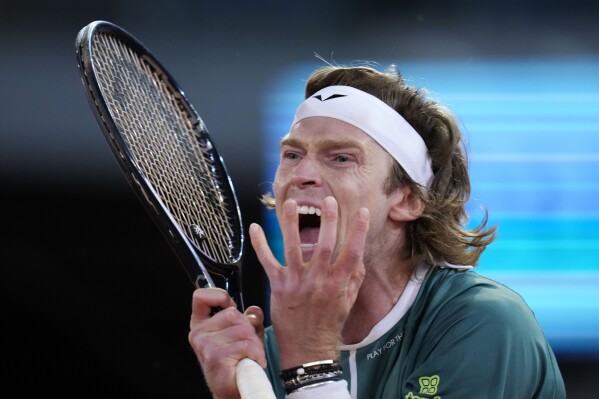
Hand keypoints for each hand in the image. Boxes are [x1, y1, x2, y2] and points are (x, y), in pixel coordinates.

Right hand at [188, 288, 265, 398]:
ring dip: (254, 343)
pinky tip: (251, 361)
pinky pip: (247, 344)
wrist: (234, 390)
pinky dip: (257, 353)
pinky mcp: (215, 356)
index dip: (219, 295)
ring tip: (249, 354)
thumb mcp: (243, 333)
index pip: (201, 296)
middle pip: (233, 313)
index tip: (230, 304)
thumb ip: (249, 318)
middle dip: (248, 328)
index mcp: (201, 324)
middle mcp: (199, 333)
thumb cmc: (237, 362)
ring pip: (243, 329)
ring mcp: (205, 345)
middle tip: (247, 344)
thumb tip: (254, 311)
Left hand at [249, 196, 368, 367]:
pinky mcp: (279, 286)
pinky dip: (260, 244)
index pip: (352, 252)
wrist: (308, 349)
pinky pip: (267, 262)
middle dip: (328, 220)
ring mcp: (297, 282)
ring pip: (293, 248)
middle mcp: (318, 280)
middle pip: (325, 245)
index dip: (359, 231)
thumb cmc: (329, 324)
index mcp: (338, 283)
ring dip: (291, 224)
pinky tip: (255, 228)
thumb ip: (353, 278)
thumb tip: (358, 255)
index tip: (363, 211)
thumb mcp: (348, 302)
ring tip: (291, 204)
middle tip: (328, 200)